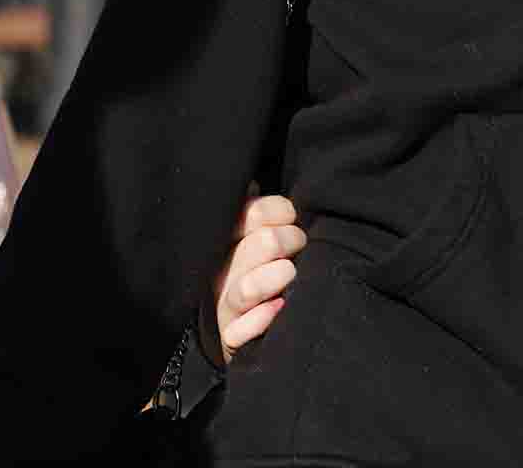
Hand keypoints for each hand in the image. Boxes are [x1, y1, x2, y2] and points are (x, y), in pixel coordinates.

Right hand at [211, 191, 306, 361]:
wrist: (242, 331)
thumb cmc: (259, 274)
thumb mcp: (256, 240)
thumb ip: (258, 213)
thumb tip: (253, 183)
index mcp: (228, 241)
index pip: (252, 212)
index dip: (280, 211)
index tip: (292, 218)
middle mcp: (224, 271)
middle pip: (262, 244)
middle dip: (290, 241)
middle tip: (299, 248)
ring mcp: (226, 306)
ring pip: (247, 288)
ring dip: (274, 278)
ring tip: (290, 274)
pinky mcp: (231, 339)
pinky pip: (240, 331)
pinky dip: (260, 319)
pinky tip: (278, 310)